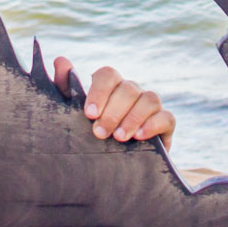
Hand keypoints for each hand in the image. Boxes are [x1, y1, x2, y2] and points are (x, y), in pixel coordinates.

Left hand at [55, 57, 174, 146]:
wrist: (110, 166)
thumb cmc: (89, 133)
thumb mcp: (73, 114)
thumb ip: (66, 88)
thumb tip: (61, 60)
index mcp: (110, 86)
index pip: (108, 75)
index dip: (99, 92)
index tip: (89, 114)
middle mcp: (132, 91)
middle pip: (128, 88)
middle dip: (113, 112)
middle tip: (99, 133)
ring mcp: (150, 106)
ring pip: (149, 98)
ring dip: (133, 118)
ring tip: (118, 138)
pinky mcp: (165, 124)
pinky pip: (166, 117)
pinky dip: (153, 124)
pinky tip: (139, 137)